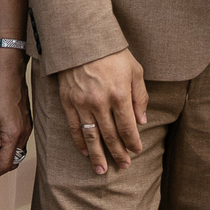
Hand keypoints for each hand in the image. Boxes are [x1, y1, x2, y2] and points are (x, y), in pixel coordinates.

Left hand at [0, 53, 29, 182]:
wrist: (9, 69)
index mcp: (14, 133)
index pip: (6, 164)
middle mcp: (24, 132)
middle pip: (14, 161)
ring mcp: (27, 126)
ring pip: (17, 152)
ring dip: (3, 159)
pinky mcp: (26, 120)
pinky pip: (19, 141)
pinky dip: (8, 148)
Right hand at [56, 48, 146, 176]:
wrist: (82, 39)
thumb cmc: (112, 53)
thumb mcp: (135, 70)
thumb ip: (140, 97)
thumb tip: (141, 121)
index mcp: (119, 94)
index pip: (128, 127)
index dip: (133, 142)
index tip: (136, 151)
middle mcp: (101, 102)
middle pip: (110, 136)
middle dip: (118, 153)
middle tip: (123, 166)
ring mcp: (82, 103)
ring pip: (91, 137)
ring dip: (98, 156)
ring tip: (101, 170)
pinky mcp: (68, 102)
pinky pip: (74, 128)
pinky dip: (79, 143)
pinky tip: (85, 153)